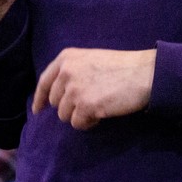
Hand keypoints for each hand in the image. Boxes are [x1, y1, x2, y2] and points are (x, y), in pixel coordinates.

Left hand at [32, 48, 155, 129]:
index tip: (38, 110)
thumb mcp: (90, 59)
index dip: (40, 98)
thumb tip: (58, 93)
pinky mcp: (86, 106)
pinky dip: (88, 123)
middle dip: (69, 106)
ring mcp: (75, 89)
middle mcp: (66, 72)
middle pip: (56, 102)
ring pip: (65, 115)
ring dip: (80, 115)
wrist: (143, 73)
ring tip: (97, 106)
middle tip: (89, 102)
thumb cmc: (121, 66)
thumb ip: (72, 71)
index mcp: (66, 58)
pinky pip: (77, 123)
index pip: (44, 81)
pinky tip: (101, 113)